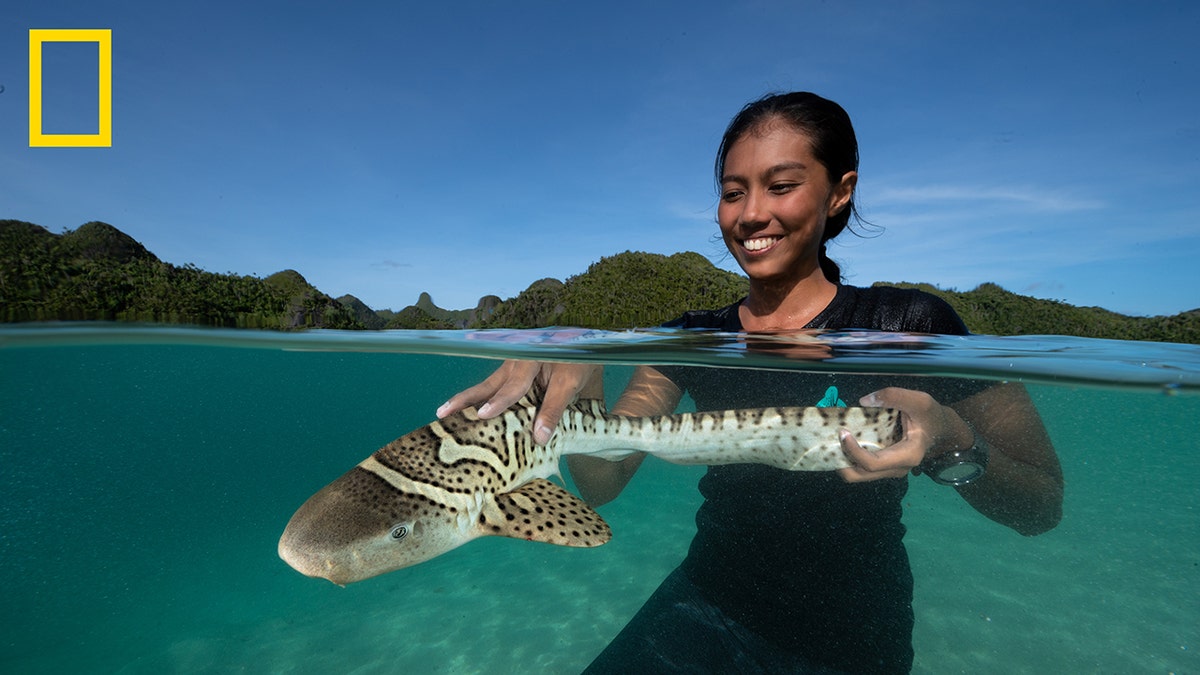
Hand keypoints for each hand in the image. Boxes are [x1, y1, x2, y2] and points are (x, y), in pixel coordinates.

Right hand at [436, 360, 600, 444]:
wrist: (582, 341)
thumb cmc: (577, 360)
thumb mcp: (571, 383)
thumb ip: (554, 409)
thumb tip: (538, 439)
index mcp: (531, 361)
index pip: (513, 386)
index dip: (498, 402)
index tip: (482, 415)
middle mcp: (516, 363)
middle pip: (488, 385)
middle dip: (465, 400)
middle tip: (442, 413)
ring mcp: (511, 368)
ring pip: (486, 386)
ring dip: (466, 400)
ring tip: (443, 413)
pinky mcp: (511, 374)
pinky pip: (492, 387)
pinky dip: (478, 399)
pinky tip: (467, 413)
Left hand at [838, 387, 973, 482]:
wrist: (942, 429)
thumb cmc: (931, 416)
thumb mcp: (920, 401)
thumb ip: (895, 396)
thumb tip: (864, 400)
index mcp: (907, 456)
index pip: (872, 464)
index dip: (852, 450)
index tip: (842, 432)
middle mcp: (897, 468)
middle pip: (858, 475)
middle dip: (840, 460)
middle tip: (831, 438)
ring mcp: (889, 469)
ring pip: (857, 473)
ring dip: (842, 458)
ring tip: (834, 437)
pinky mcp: (884, 465)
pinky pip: (861, 466)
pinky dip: (849, 455)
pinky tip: (844, 438)